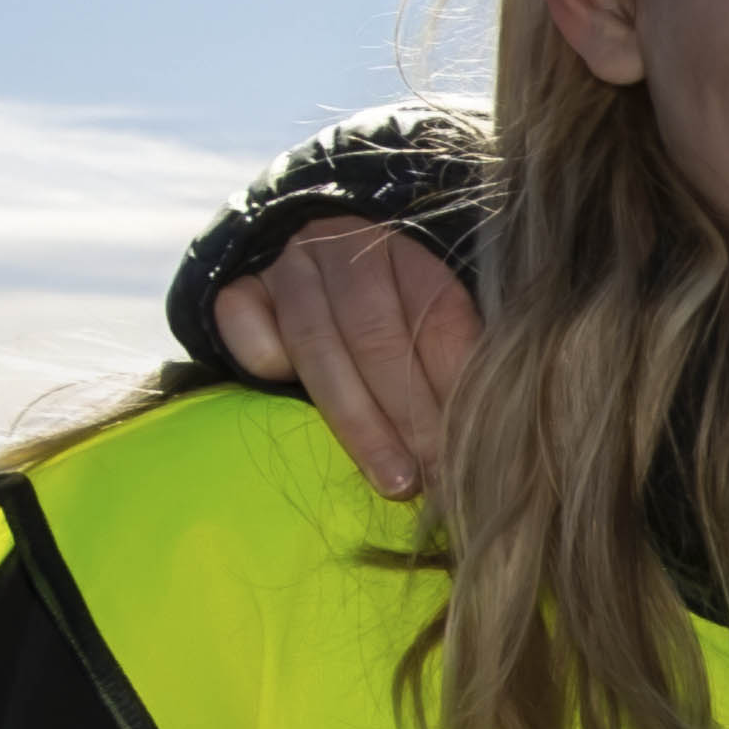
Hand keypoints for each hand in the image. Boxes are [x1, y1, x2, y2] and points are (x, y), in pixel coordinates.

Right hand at [210, 220, 480, 501]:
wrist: (299, 252)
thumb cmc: (384, 304)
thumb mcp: (429, 316)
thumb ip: (455, 358)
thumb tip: (494, 434)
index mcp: (410, 251)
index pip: (439, 322)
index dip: (457, 392)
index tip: (476, 455)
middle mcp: (346, 247)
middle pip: (380, 338)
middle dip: (414, 419)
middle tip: (440, 481)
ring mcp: (286, 264)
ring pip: (318, 342)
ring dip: (360, 422)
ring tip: (395, 480)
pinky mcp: (234, 284)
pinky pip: (248, 327)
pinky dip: (270, 364)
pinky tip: (295, 405)